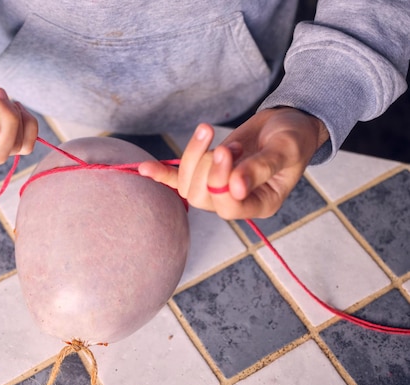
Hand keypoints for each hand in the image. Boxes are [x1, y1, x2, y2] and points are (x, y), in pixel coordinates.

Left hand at [139, 107, 328, 218]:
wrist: (287, 123)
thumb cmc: (293, 137)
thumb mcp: (284, 149)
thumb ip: (261, 168)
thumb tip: (234, 187)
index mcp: (260, 204)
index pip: (228, 206)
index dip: (220, 181)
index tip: (227, 150)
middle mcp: (235, 201)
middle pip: (202, 198)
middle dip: (206, 167)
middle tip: (227, 144)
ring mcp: (218, 189)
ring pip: (188, 186)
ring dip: (192, 157)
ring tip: (213, 134)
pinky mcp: (205, 173)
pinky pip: (177, 179)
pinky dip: (161, 174)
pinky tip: (144, 169)